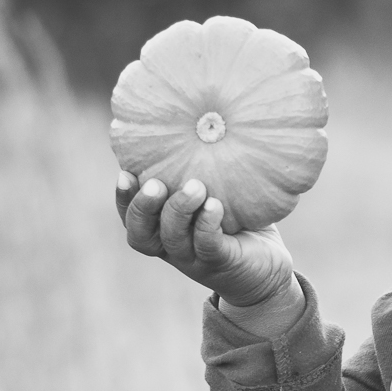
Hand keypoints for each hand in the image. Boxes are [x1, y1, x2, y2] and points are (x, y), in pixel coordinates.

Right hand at [116, 172, 297, 319]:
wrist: (268, 271)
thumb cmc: (238, 225)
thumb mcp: (217, 195)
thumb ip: (202, 172)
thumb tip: (202, 120)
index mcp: (163, 231)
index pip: (131, 219)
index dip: (123, 199)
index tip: (124, 173)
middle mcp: (172, 248)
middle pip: (140, 235)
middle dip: (142, 206)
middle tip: (155, 183)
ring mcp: (194, 259)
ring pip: (172, 238)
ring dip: (179, 210)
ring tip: (195, 186)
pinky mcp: (220, 264)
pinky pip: (207, 245)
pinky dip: (207, 223)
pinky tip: (215, 205)